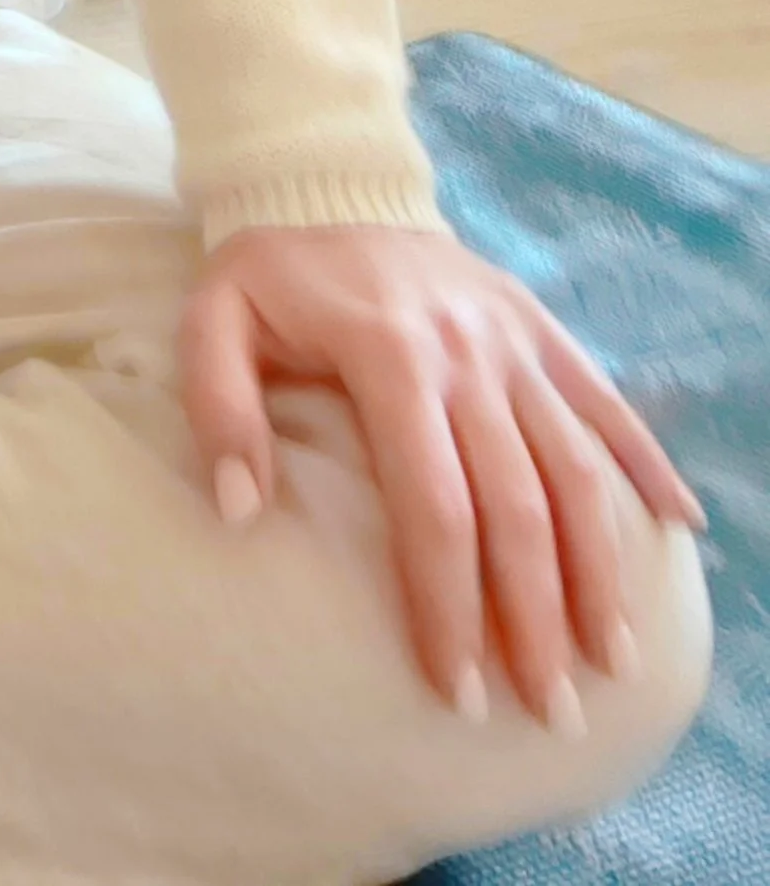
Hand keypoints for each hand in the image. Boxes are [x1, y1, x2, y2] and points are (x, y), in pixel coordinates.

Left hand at [179, 223, 707, 727]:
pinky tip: (681, 529)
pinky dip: (648, 463)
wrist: (326, 182)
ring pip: (575, 468)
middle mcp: (467, 352)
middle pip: (517, 506)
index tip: (454, 690)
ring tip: (611, 659)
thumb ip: (219, 409)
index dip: (447, 603)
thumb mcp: (213, 321)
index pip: (434, 505)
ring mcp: (512, 340)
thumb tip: (240, 511)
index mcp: (389, 354)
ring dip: (600, 569)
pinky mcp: (540, 328)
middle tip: (547, 711)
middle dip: (535, 618)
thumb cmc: (270, 274)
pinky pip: (606, 401)